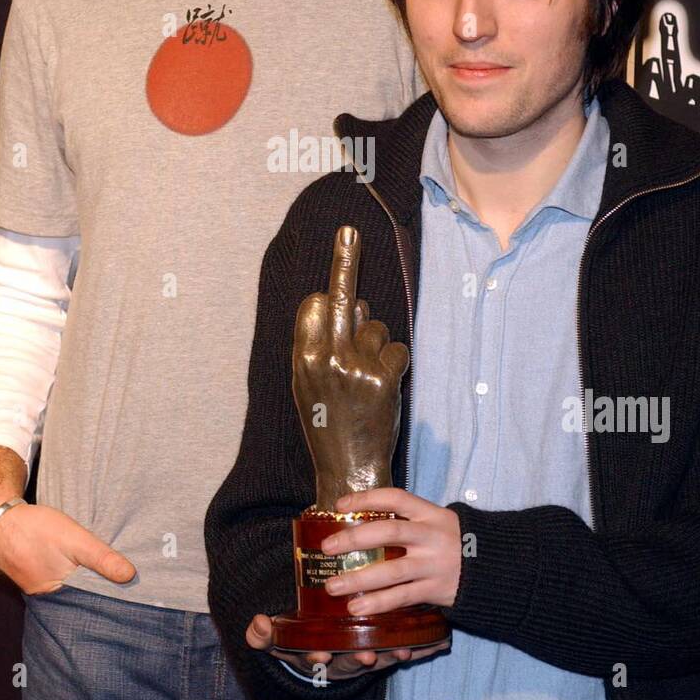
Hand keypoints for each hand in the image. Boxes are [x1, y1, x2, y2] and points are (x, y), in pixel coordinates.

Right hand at [0, 502, 136, 594]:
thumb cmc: (35, 529)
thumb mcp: (74, 540)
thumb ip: (101, 558)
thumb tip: (130, 576)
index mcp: (56, 594)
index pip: (91, 601)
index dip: (109, 593)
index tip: (129, 589)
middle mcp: (45, 596)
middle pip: (79, 595)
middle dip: (96, 587)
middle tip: (119, 578)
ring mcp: (36, 586)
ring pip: (67, 585)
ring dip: (81, 577)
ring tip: (100, 569)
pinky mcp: (31, 574)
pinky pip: (54, 577)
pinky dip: (66, 571)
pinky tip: (73, 562)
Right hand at [246, 614, 446, 680]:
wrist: (320, 645)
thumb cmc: (299, 640)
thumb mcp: (277, 639)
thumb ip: (264, 634)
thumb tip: (256, 624)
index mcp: (318, 658)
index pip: (315, 660)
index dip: (316, 658)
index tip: (318, 654)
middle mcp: (344, 660)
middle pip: (351, 662)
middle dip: (358, 659)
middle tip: (365, 654)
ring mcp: (366, 655)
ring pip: (379, 657)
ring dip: (391, 655)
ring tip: (404, 652)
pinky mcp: (385, 646)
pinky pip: (401, 649)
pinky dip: (417, 648)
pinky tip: (433, 643)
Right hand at [293, 224, 409, 506]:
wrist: (348, 469)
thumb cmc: (328, 423)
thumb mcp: (310, 384)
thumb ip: (324, 343)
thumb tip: (355, 303)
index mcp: (302, 358)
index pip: (316, 305)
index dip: (328, 301)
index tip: (334, 270)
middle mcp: (326, 358)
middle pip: (339, 297)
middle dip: (344, 260)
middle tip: (349, 230)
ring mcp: (356, 367)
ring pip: (376, 327)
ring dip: (377, 345)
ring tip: (368, 379)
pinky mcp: (383, 379)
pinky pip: (397, 350)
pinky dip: (396, 365)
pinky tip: (386, 387)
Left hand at [320, 488, 462, 611]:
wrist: (496, 567)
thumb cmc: (456, 542)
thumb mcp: (437, 522)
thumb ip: (408, 522)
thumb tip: (363, 522)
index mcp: (430, 514)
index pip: (395, 498)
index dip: (366, 498)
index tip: (340, 505)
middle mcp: (431, 536)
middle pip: (389, 532)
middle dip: (354, 539)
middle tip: (327, 547)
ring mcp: (433, 564)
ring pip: (392, 570)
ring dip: (359, 579)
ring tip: (333, 586)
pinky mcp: (435, 589)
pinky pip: (402, 597)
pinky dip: (378, 603)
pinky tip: (356, 608)